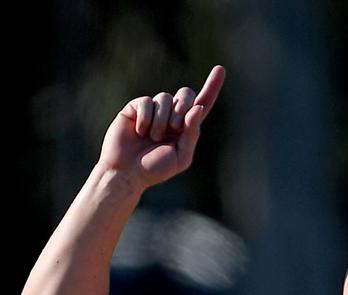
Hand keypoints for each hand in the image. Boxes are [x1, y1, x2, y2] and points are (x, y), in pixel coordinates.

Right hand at [99, 65, 224, 188]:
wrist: (126, 173)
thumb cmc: (154, 169)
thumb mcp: (181, 157)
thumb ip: (192, 134)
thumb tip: (199, 108)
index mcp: (186, 127)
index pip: (203, 103)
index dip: (212, 86)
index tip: (220, 69)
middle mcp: (171, 115)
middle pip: (186, 93)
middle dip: (183, 108)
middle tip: (174, 127)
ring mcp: (153, 110)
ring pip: (165, 97)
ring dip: (162, 120)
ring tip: (153, 137)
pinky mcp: (135, 107)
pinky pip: (146, 102)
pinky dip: (146, 118)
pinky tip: (139, 131)